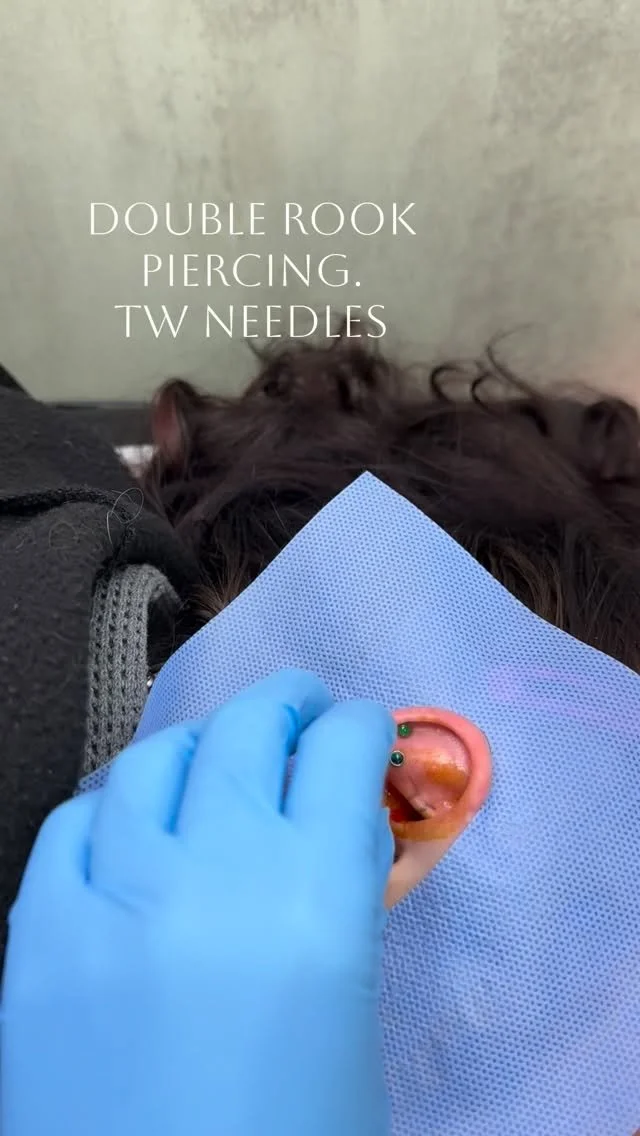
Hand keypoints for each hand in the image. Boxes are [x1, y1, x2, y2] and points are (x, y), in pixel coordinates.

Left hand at [1, 669, 394, 1135]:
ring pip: (153, 761)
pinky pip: (71, 825)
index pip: (341, 750)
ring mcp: (115, 896)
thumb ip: (337, 905)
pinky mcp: (40, 937)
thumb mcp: (349, 1017)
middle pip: (247, 729)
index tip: (359, 729)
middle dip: (285, 704)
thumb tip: (329, 832)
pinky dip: (110, 812)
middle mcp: (216, 872)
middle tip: (297, 709)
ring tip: (212, 761)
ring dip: (197, 749)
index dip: (356, 725)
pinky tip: (127, 832)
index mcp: (315, 899)